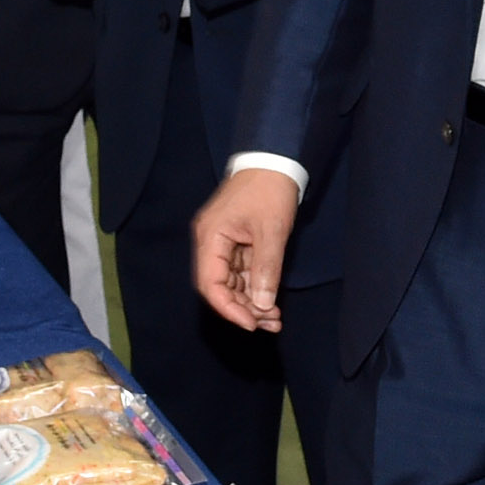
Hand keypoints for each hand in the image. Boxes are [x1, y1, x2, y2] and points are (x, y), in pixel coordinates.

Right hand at [193, 165, 299, 332]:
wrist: (274, 161)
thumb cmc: (270, 190)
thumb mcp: (272, 231)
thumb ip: (266, 270)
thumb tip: (263, 305)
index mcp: (210, 238)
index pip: (210, 284)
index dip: (228, 308)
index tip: (251, 324)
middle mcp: (210, 243)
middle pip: (219, 287)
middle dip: (243, 308)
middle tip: (270, 323)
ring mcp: (222, 243)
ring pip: (230, 283)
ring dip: (250, 302)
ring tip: (274, 318)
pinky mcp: (235, 243)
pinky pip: (240, 273)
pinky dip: (254, 288)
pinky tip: (270, 302)